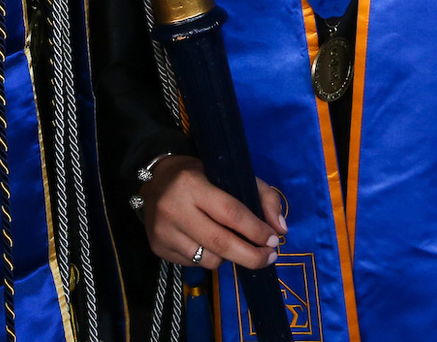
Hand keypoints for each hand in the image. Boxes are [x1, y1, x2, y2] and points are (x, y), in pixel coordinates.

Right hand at [142, 156, 285, 270]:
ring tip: (232, 243)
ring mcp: (164, 232)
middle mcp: (175, 209)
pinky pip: (194, 264)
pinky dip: (209, 258)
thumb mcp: (230, 173)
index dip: (255, 229)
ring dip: (229, 257)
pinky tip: (209, 243)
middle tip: (270, 258)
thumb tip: (281, 229)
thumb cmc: (200, 174)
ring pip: (209, 259)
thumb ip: (262, 195)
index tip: (274, 240)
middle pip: (221, 243)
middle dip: (251, 255)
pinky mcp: (158, 248)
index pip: (230, 212)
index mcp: (193, 185)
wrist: (155, 179)